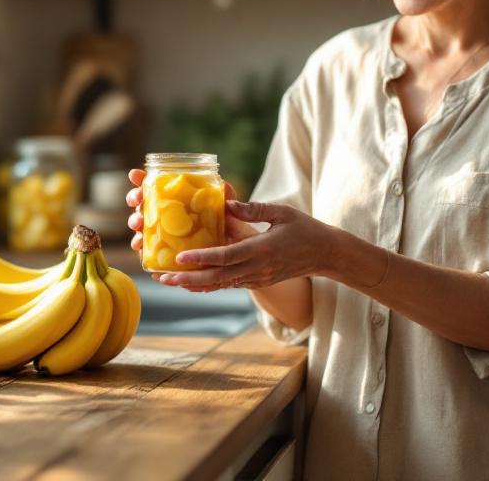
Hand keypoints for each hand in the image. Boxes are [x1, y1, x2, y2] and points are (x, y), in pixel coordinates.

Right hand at [124, 169, 251, 255]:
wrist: (231, 255)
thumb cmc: (228, 228)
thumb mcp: (232, 214)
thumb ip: (233, 200)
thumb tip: (226, 186)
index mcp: (177, 198)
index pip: (155, 185)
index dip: (141, 179)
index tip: (134, 175)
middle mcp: (165, 213)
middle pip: (143, 203)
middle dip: (135, 200)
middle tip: (138, 201)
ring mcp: (162, 232)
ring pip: (141, 225)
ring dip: (135, 223)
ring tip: (139, 225)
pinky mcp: (161, 253)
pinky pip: (147, 250)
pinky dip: (140, 248)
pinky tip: (140, 247)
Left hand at [162, 200, 333, 291]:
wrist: (325, 254)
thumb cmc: (304, 228)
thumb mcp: (282, 212)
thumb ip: (254, 208)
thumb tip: (227, 202)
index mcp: (262, 249)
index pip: (227, 256)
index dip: (202, 258)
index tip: (181, 258)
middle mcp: (257, 268)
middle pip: (218, 277)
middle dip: (189, 279)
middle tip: (163, 278)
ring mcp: (257, 278)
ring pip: (221, 285)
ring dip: (194, 284)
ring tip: (169, 281)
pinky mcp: (258, 281)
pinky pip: (229, 285)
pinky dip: (209, 285)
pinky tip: (191, 283)